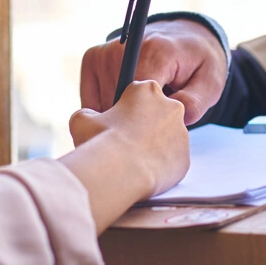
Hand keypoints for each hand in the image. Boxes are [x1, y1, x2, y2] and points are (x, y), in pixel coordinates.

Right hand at [68, 80, 188, 194]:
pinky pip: (169, 160)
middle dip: (138, 125)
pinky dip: (156, 165)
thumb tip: (89, 117)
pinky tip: (139, 171)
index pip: (135, 94)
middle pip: (153, 114)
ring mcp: (181, 133)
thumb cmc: (102, 142)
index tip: (113, 122)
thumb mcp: (81, 120)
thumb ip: (86, 114)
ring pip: (163, 137)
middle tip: (120, 141)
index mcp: (145, 90)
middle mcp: (169, 106)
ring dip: (149, 144)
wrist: (121, 174)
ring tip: (128, 159)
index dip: (122, 109)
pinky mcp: (184, 158)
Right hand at [79, 19, 225, 124]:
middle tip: (153, 121)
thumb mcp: (210, 84)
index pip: (135, 98)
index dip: (143, 122)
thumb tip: (173, 118)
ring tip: (141, 109)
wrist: (183, 38)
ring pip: (100, 105)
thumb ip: (195, 103)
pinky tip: (125, 106)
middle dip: (131, 121)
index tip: (155, 132)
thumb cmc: (197, 64)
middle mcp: (123, 47)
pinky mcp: (92, 58)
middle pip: (115, 104)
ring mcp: (104, 52)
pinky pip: (90, 99)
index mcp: (155, 52)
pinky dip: (105, 109)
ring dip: (118, 115)